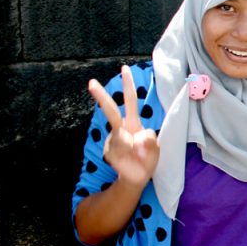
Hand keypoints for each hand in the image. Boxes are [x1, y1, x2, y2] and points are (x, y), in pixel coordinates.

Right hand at [88, 65, 158, 189]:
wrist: (137, 177)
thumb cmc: (146, 159)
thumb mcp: (155, 148)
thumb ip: (149, 141)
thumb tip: (136, 139)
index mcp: (133, 123)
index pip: (130, 101)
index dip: (128, 85)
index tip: (124, 68)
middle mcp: (121, 129)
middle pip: (110, 111)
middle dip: (101, 97)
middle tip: (92, 82)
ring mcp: (113, 140)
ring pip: (124, 138)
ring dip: (136, 149)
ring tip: (138, 157)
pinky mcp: (109, 151)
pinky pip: (123, 150)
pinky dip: (131, 156)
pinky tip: (130, 160)